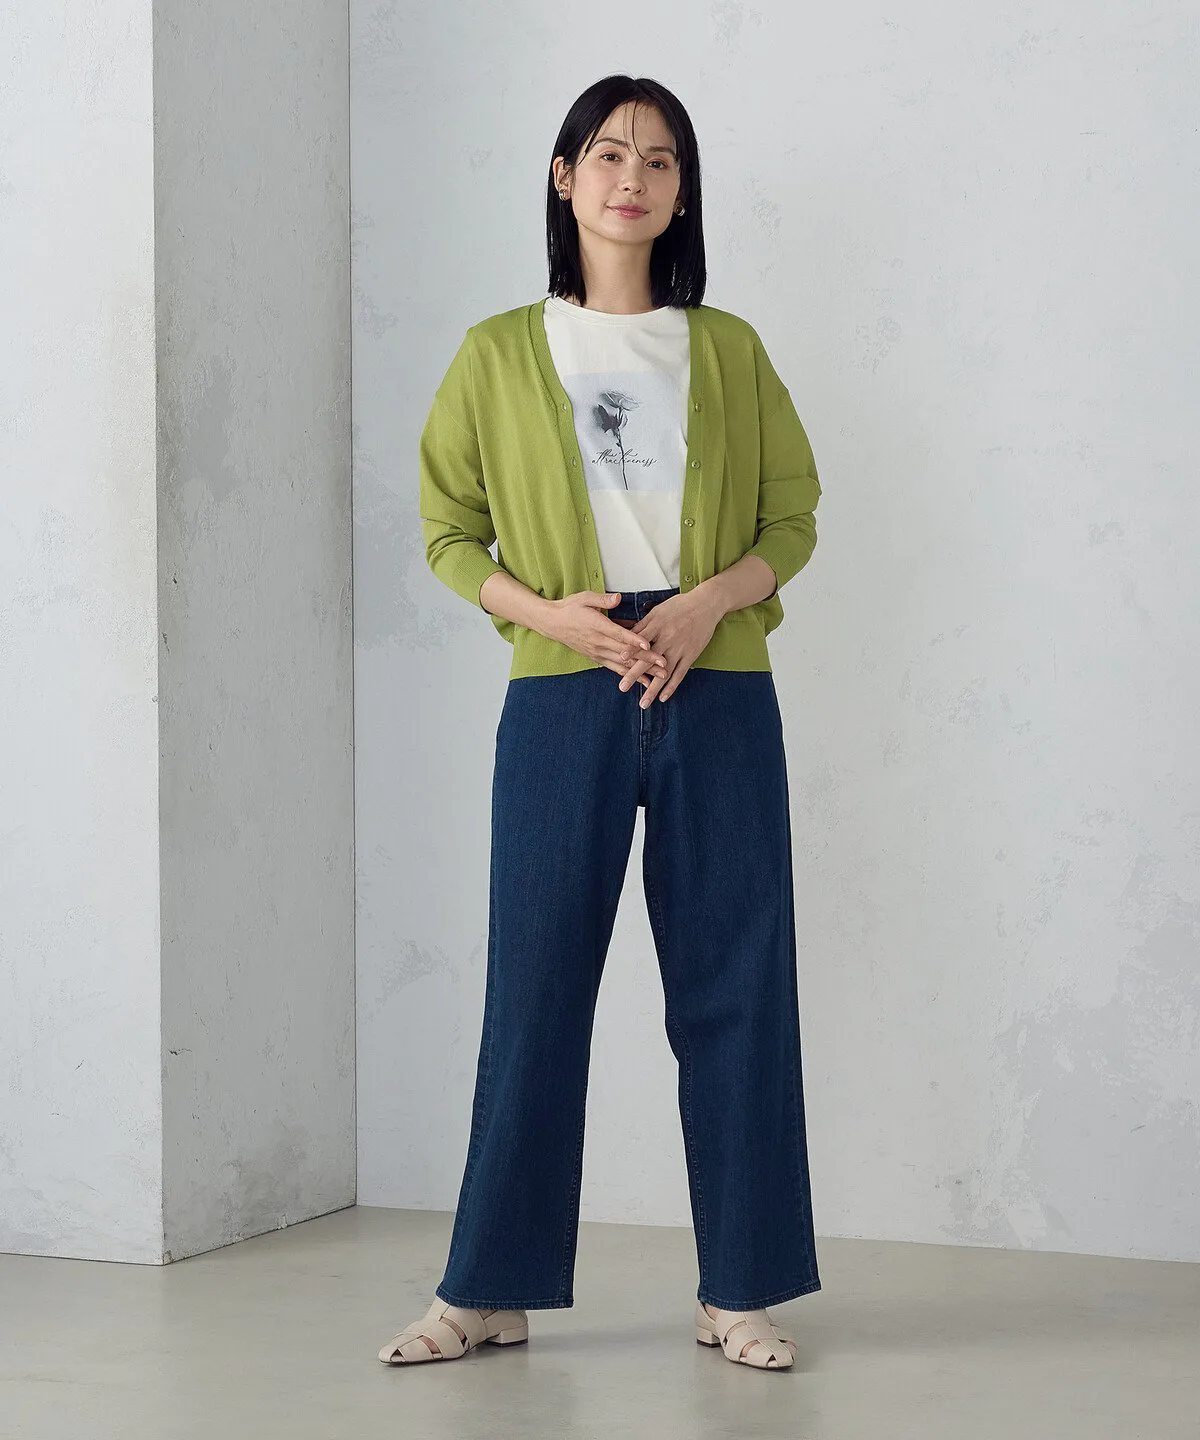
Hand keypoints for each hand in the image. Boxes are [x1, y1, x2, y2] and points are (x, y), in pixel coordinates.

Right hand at [542, 590, 671, 679]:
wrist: (553, 623)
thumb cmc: (570, 608)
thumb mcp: (585, 598)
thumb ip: (603, 600)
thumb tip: (618, 598)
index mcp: (597, 625)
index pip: (618, 634)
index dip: (634, 640)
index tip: (649, 645)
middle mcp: (598, 642)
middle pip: (625, 652)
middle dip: (646, 659)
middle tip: (664, 664)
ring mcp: (597, 652)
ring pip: (623, 664)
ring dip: (642, 671)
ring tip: (659, 677)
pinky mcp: (597, 658)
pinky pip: (615, 669)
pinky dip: (629, 675)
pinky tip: (643, 682)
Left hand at [615, 587, 723, 705]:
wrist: (706, 605)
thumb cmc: (680, 606)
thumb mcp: (658, 610)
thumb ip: (643, 625)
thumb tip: (626, 636)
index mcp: (658, 625)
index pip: (641, 640)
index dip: (631, 649)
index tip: (619, 659)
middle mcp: (668, 638)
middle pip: (649, 659)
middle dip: (635, 674)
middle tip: (622, 687)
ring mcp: (680, 649)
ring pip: (664, 672)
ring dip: (653, 689)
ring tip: (643, 703)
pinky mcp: (691, 655)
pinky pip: (680, 674)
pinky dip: (671, 687)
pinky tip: (663, 698)